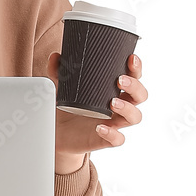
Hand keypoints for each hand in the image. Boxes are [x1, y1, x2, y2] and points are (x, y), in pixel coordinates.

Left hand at [46, 52, 147, 168]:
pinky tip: (100, 127)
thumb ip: (59, 71)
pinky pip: (118, 139)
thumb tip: (55, 56)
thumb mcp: (62, 87)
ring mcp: (115, 123)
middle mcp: (119, 105)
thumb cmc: (69, 106)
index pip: (133, 76)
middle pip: (140, 96)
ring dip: (127, 108)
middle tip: (120, 80)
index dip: (136, 68)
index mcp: (114, 90)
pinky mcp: (106, 139)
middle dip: (135, 87)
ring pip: (134, 117)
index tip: (131, 59)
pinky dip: (112, 134)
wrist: (59, 132)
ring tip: (112, 103)